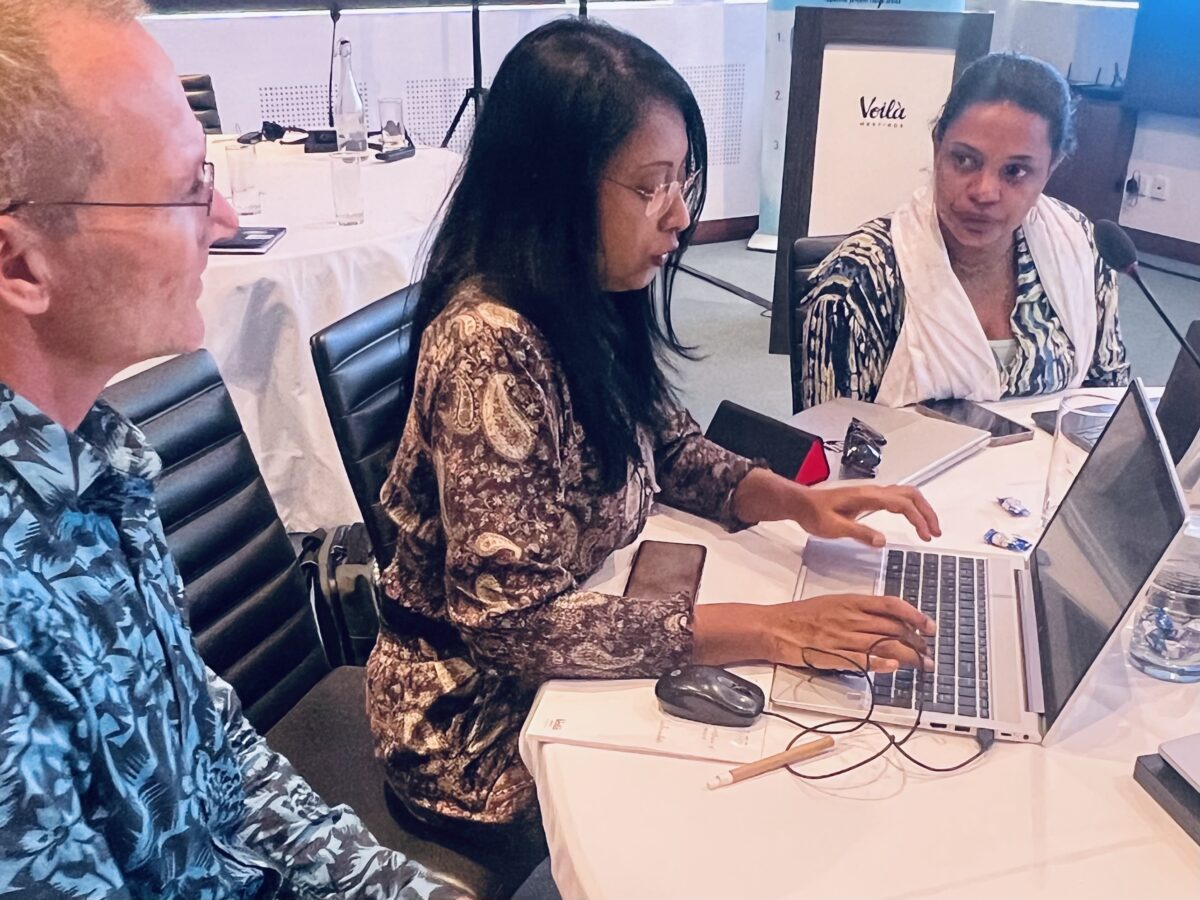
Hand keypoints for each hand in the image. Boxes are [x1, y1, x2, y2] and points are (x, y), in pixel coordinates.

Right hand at [760, 593, 935, 672]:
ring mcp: (842, 637)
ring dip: (908, 656)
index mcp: (851, 602)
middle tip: (929, 652)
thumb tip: (885, 618)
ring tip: (923, 665)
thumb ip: (859, 609)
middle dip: (917, 641)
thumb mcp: (833, 603)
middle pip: (893, 627)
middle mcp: (850, 618)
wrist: (775, 627)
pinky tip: (894, 667)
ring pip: (884, 644)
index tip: (929, 626)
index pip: (891, 605)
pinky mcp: (833, 656)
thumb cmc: (801, 615)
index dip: (915, 615)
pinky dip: (881, 663)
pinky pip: (862, 660)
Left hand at [793, 484, 940, 547]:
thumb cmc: (814, 513)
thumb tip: (881, 540)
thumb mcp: (834, 527)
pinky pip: (897, 497)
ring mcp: (871, 493)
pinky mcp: (868, 498)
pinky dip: (911, 507)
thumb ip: (859, 533)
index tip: (926, 535)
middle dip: (927, 512)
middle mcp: (872, 491)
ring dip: (921, 508)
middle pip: (910, 494)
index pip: (902, 504)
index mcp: (867, 497)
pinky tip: (912, 519)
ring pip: (906, 493)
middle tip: (935, 532)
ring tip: (929, 528)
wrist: (801, 503)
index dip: (918, 518)